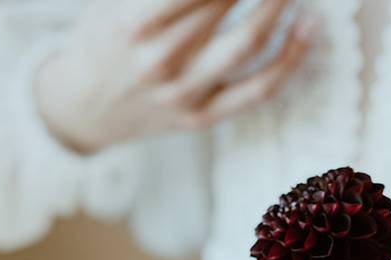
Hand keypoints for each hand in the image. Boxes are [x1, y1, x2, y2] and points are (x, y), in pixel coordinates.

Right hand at [35, 0, 314, 153]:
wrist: (82, 107)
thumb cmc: (103, 38)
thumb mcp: (117, 0)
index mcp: (133, 22)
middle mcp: (160, 60)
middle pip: (224, 2)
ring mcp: (185, 93)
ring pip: (250, 42)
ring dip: (279, 3)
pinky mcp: (204, 117)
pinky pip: (261, 88)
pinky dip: (292, 56)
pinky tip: (308, 26)